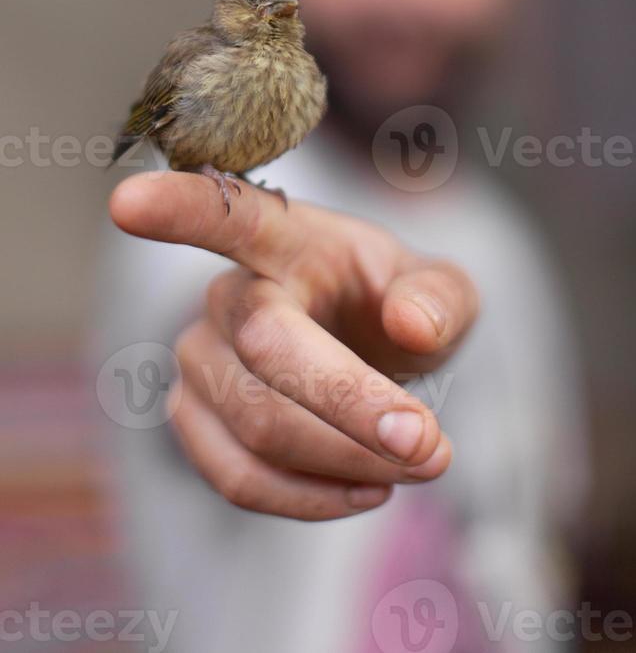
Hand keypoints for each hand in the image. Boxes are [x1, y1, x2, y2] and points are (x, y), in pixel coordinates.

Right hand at [110, 172, 477, 520]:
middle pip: (266, 352)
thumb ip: (439, 297)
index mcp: (284, 239)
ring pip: (256, 427)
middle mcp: (228, 294)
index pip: (225, 214)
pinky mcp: (195, 421)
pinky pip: (238, 479)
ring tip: (418, 465)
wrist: (372, 354)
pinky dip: (313, 498)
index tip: (127, 204)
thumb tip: (409, 326)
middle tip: (432, 448)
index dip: (177, 208)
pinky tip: (366, 488)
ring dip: (348, 462)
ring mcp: (199, 360)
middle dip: (354, 408)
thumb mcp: (441, 290)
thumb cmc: (396, 308)